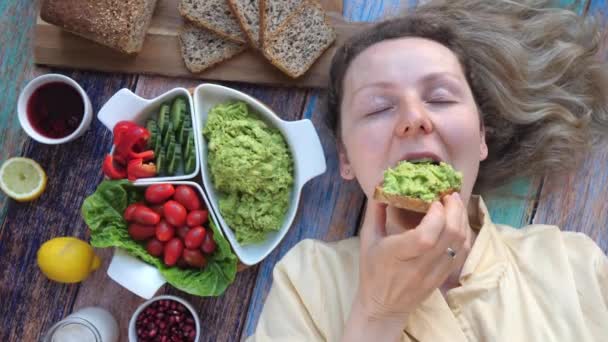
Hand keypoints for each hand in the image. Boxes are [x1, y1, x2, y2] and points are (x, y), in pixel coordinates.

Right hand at [342, 193, 469, 340]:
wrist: (383, 306)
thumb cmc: (372, 270)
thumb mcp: (367, 239)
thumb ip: (376, 211)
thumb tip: (383, 184)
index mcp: (397, 255)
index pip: (425, 237)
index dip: (436, 216)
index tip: (433, 201)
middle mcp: (419, 265)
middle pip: (449, 236)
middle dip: (454, 210)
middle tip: (449, 194)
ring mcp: (434, 273)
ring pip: (460, 243)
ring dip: (462, 219)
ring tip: (455, 204)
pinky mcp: (444, 277)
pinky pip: (463, 253)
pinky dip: (465, 234)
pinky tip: (459, 222)